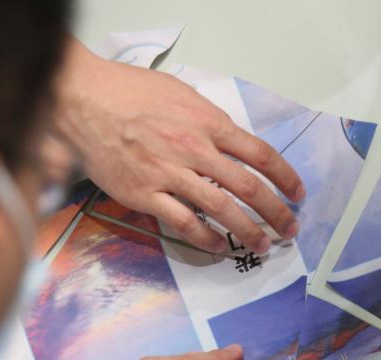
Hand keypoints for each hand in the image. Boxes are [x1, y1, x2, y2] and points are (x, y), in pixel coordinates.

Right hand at [54, 38, 304, 253]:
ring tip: (262, 245)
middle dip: (276, 212)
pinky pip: (184, 222)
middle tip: (289, 228)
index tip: (296, 192)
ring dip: (248, 231)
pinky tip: (218, 247)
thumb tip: (231, 140)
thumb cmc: (128, 92)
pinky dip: (206, 238)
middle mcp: (195, 149)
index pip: (260, 154)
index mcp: (208, 123)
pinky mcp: (146, 193)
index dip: (285, 177)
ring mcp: (171, 173)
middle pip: (249, 187)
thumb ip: (208, 120)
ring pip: (222, 209)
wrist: (84, 100)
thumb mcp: (180, 95)